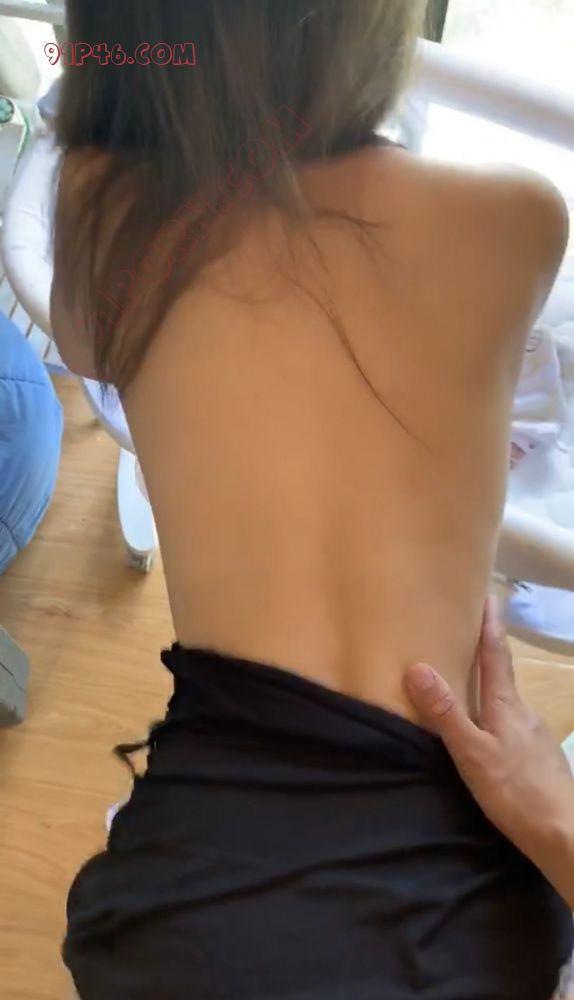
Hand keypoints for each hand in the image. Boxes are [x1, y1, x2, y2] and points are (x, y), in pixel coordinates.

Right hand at [404, 597, 573, 890]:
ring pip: (508, 703)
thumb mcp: (472, 754)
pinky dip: (497, 718)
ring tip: (469, 685)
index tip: (485, 594)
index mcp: (506, 705)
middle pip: (503, 675)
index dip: (489, 624)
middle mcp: (524, 713)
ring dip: (490, 689)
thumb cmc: (516, 792)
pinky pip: (513, 726)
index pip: (496, 654)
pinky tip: (489, 735)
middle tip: (467, 634)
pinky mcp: (540, 760)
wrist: (566, 835)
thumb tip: (417, 666)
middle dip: (486, 653)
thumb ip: (446, 713)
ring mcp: (535, 736)